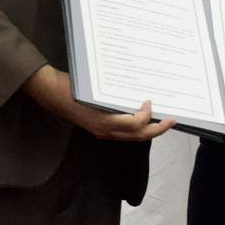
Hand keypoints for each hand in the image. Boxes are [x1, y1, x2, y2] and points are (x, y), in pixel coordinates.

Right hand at [21, 65, 176, 140]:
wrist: (51, 93)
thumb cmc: (72, 87)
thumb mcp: (94, 89)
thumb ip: (115, 96)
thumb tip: (139, 96)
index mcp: (104, 122)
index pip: (135, 125)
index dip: (146, 115)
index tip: (150, 101)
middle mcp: (105, 130)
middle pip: (138, 136)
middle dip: (158, 129)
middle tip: (173, 120)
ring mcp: (102, 131)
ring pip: (132, 137)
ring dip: (149, 130)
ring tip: (162, 121)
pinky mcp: (100, 128)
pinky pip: (124, 133)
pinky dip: (137, 128)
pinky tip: (143, 117)